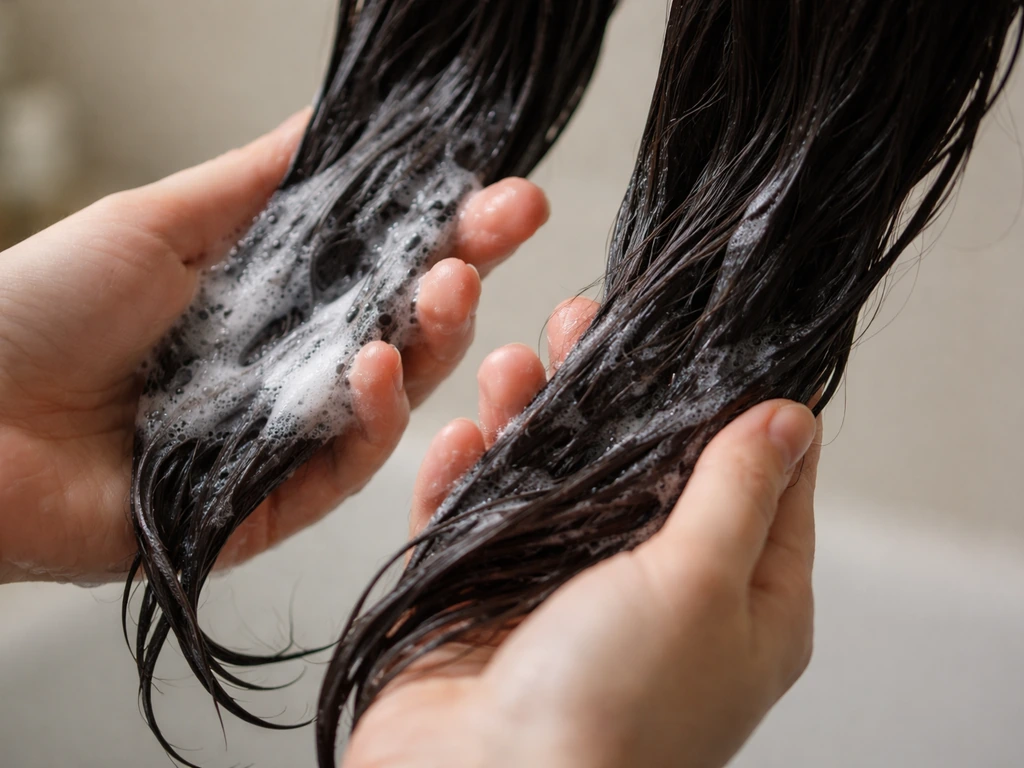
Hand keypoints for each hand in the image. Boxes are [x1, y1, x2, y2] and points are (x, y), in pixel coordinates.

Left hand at [0, 109, 549, 584]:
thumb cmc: (39, 308)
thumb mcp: (161, 221)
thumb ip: (260, 182)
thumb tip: (333, 120)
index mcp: (269, 300)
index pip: (380, 264)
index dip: (447, 229)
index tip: (505, 196)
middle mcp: (287, 368)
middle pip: (400, 328)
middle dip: (460, 277)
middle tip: (499, 232)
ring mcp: (283, 438)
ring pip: (389, 396)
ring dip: (430, 338)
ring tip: (447, 286)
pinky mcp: (270, 505)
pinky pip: (345, 466)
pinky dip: (371, 418)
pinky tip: (376, 365)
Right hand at [345, 297, 821, 767]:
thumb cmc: (611, 716)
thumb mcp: (699, 586)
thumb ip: (735, 493)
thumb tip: (790, 418)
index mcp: (740, 603)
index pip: (758, 482)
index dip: (732, 404)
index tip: (702, 332)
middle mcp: (656, 595)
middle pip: (640, 466)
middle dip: (612, 393)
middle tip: (583, 321)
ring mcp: (566, 595)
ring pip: (553, 480)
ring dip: (529, 420)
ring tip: (513, 364)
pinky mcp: (486, 600)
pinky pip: (476, 518)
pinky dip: (465, 476)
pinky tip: (460, 434)